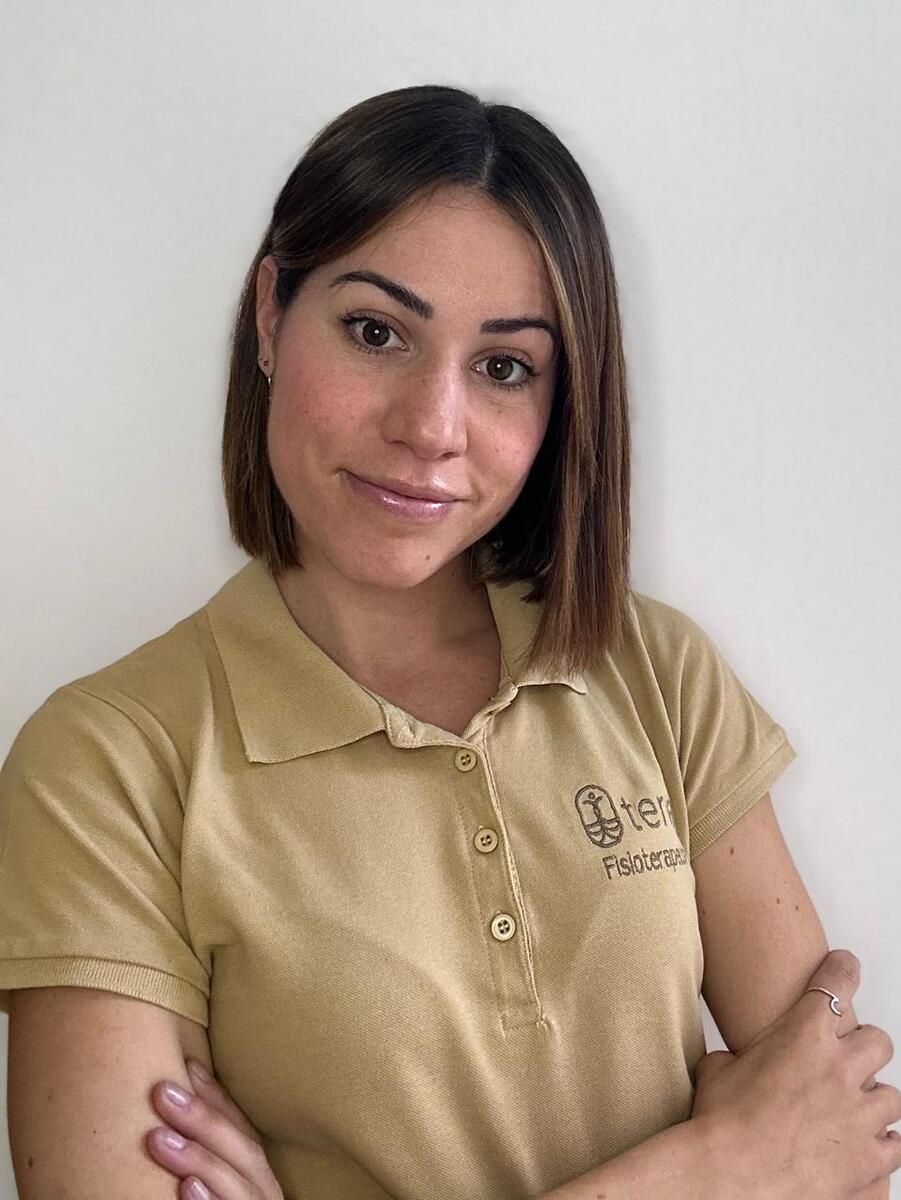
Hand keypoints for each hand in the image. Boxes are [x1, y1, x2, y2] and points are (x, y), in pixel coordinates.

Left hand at [145, 1057, 284, 1199]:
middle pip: (242, 1150)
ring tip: (157, 1138)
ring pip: (236, 1184)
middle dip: (203, 1119)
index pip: (242, 1129)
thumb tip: (178, 1101)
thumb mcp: (226, 1178)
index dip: (216, 1097)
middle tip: (162, 1092)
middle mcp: (266, 1191)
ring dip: (198, 1158)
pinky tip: (185, 1187)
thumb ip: (211, 1151)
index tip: (187, 1065)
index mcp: (260, 1175)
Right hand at [691, 949, 900, 1198]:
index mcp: (803, 1034)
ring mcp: (859, 1114)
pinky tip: (865, 1143)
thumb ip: (736, 1056)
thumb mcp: (718, 1069)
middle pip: (878, 1040)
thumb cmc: (721, 1124)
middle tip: (846, 1059)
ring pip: (892, 1094)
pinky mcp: (868, 1157)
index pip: (836, 982)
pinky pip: (896, 1143)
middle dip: (864, 1047)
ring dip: (872, 1099)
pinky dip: (882, 1142)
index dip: (843, 969)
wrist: (732, 1177)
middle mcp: (840, 1068)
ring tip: (852, 1108)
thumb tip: (731, 1060)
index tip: (846, 966)